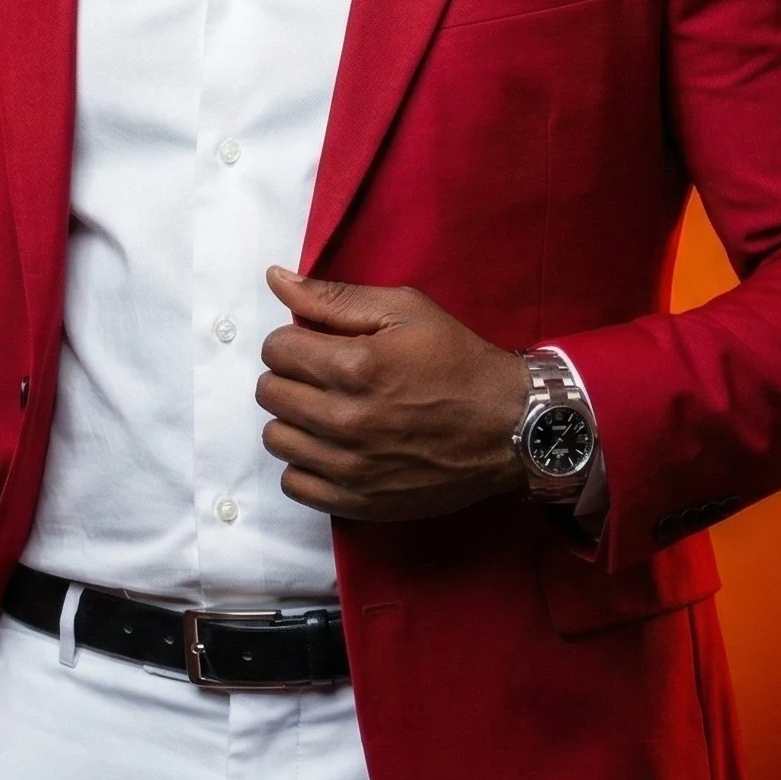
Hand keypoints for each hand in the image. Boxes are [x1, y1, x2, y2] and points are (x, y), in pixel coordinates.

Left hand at [257, 268, 528, 522]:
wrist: (511, 428)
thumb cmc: (459, 363)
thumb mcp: (406, 311)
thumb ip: (334, 297)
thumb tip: (275, 279)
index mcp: (355, 366)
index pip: (276, 349)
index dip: (292, 340)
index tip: (316, 345)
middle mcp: (346, 419)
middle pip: (269, 393)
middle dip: (290, 376)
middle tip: (321, 376)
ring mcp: (350, 466)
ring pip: (276, 439)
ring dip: (293, 420)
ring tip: (325, 411)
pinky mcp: (358, 500)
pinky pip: (294, 484)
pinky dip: (304, 465)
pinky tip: (329, 448)